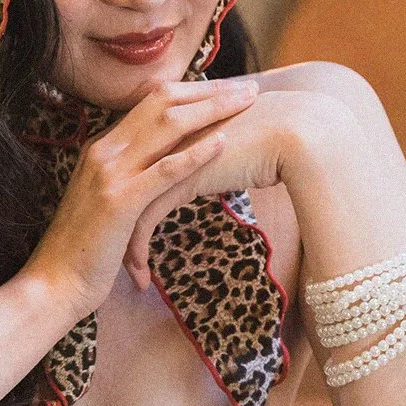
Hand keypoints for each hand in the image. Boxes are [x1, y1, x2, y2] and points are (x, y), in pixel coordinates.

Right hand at [21, 76, 260, 319]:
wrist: (54, 282)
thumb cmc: (84, 249)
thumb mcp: (104, 200)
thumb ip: (127, 178)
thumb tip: (160, 168)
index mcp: (101, 147)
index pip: (149, 103)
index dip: (190, 91)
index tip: (223, 88)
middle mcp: (104, 150)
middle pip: (161, 102)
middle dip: (208, 92)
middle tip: (246, 88)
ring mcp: (110, 172)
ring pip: (167, 126)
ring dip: (211, 110)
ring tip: (246, 104)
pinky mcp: (119, 200)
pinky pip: (165, 168)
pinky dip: (196, 152)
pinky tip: (224, 142)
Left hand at [122, 86, 349, 288]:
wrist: (296, 133)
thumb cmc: (271, 140)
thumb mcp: (230, 148)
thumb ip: (212, 157)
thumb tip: (212, 173)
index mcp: (172, 128)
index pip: (132, 167)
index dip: (126, 198)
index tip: (122, 230)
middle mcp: (163, 141)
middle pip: (121, 186)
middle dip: (114, 224)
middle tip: (109, 254)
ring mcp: (167, 158)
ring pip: (127, 206)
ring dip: (123, 244)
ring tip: (127, 273)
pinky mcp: (179, 181)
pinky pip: (145, 220)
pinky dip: (138, 251)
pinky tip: (142, 277)